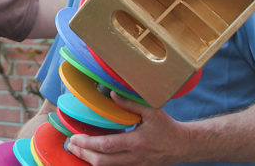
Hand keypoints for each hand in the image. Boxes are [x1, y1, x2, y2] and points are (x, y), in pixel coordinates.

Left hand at [66, 92, 189, 165]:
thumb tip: (111, 94)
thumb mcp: (152, 111)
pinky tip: (94, 154)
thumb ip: (130, 103)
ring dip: (90, 160)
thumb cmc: (168, 127)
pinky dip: (102, 162)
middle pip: (102, 161)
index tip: (75, 137)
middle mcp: (134, 157)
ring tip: (78, 150)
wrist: (183, 146)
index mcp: (136, 143)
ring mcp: (135, 165)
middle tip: (71, 145)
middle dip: (83, 154)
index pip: (106, 146)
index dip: (87, 144)